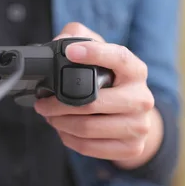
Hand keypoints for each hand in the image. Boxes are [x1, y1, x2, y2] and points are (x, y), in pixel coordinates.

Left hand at [35, 23, 161, 167]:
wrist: (134, 116)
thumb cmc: (111, 82)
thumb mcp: (99, 54)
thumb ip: (79, 37)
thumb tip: (60, 41)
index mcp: (136, 71)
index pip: (119, 57)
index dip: (94, 53)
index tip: (69, 51)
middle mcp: (142, 98)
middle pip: (93, 103)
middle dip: (58, 104)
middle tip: (42, 102)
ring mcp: (139, 126)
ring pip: (88, 128)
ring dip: (60, 123)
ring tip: (50, 116)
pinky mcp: (132, 148)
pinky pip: (90, 147)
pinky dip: (69, 139)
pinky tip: (63, 130)